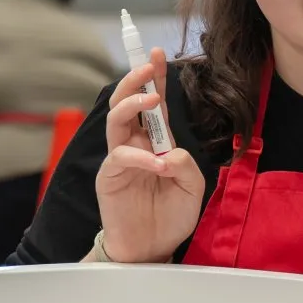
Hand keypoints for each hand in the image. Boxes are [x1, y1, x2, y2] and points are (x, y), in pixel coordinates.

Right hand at [93, 48, 206, 262]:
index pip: (154, 104)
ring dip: (132, 104)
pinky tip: (158, 167)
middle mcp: (135, 144)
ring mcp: (120, 158)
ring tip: (151, 100)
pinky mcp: (110, 176)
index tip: (159, 53)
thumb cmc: (170, 217)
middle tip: (149, 65)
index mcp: (156, 141)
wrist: (152, 248)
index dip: (156, 78)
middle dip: (136, 80)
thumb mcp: (192, 189)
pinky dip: (141, 158)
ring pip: (116, 119)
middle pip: (127, 102)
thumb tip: (168, 152)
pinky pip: (122, 157)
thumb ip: (186, 165)